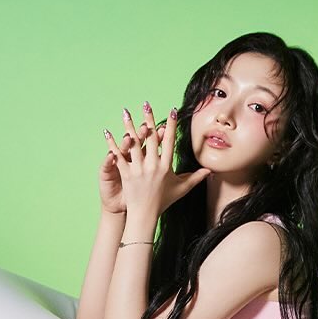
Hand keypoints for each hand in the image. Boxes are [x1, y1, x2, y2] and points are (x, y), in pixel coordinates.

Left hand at [105, 103, 209, 223]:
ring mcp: (138, 169)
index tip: (171, 111)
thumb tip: (209, 171)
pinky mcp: (126, 174)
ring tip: (125, 112)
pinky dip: (112, 144)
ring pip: (133, 144)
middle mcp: (152, 166)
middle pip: (150, 138)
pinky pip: (118, 156)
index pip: (169, 141)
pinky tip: (107, 132)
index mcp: (166, 166)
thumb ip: (195, 178)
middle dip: (148, 119)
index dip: (170, 125)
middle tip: (146, 104)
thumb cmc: (164, 201)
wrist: (146, 214)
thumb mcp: (181, 189)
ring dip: (128, 126)